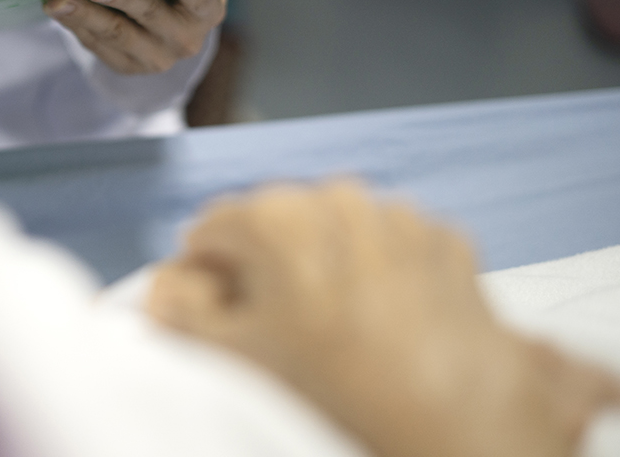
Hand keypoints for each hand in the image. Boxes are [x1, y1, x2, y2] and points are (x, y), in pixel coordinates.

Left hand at [43, 0, 225, 73]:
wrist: (170, 26)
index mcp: (206, 9)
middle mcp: (184, 39)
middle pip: (150, 14)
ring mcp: (155, 57)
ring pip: (116, 34)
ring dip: (84, 15)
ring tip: (57, 0)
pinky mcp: (126, 66)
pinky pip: (97, 45)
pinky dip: (74, 24)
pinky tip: (56, 9)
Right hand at [148, 180, 619, 456]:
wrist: (453, 423)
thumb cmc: (337, 391)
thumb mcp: (231, 358)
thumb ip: (178, 310)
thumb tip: (166, 287)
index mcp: (273, 215)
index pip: (208, 232)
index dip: (205, 278)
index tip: (217, 315)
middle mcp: (335, 197)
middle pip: (274, 226)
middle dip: (268, 269)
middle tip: (279, 330)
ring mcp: (396, 215)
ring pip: (333, 233)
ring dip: (324, 267)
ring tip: (336, 330)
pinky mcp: (444, 241)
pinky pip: (391, 245)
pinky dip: (379, 272)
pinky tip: (382, 322)